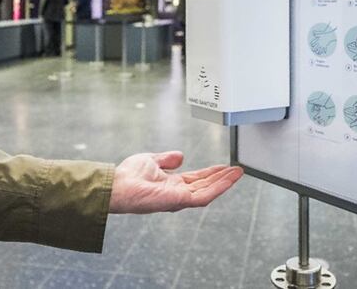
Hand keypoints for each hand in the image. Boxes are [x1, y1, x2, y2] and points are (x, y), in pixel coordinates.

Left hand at [108, 151, 243, 213]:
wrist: (118, 184)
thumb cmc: (128, 175)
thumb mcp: (151, 161)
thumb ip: (166, 159)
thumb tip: (180, 156)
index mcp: (171, 184)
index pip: (197, 179)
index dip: (211, 173)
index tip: (224, 167)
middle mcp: (177, 193)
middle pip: (206, 185)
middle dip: (222, 178)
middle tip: (237, 170)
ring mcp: (180, 198)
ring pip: (208, 191)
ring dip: (224, 182)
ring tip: (237, 173)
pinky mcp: (180, 201)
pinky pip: (204, 196)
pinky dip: (218, 187)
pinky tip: (228, 179)